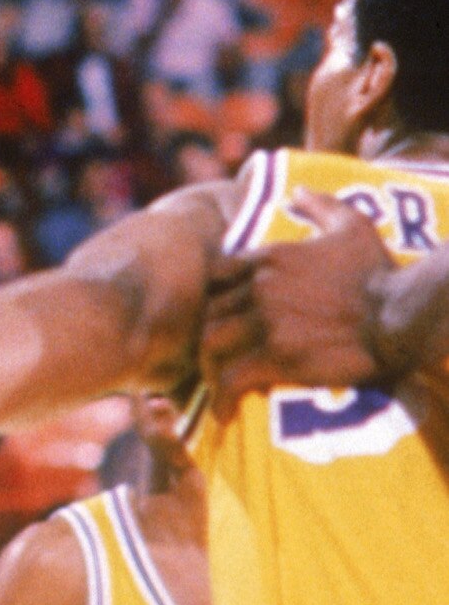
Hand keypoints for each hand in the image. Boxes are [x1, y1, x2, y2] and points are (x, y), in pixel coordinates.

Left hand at [202, 195, 391, 411]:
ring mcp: (265, 322)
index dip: (211, 297)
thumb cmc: (379, 272)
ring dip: (208, 366)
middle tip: (213, 358)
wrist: (399, 315)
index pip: (214, 274)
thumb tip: (297, 191)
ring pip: (209, 343)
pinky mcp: (278, 358)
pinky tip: (226, 413)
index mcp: (268, 257)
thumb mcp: (350, 224)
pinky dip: (223, 396)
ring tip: (216, 386)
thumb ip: (319, 204)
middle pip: (206, 310)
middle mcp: (258, 286)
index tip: (219, 317)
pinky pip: (232, 378)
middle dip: (205, 335)